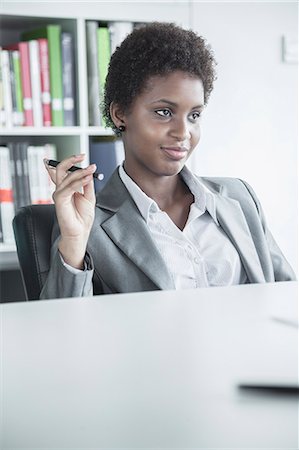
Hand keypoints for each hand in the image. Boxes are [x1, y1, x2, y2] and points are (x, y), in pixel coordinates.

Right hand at [44, 154, 95, 268]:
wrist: (80, 232)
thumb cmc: (82, 217)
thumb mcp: (89, 197)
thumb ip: (87, 184)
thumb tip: (88, 172)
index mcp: (66, 188)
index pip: (63, 171)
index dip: (70, 161)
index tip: (82, 156)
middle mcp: (60, 190)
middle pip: (61, 169)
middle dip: (71, 160)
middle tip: (83, 156)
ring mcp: (59, 194)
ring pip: (67, 176)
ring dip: (81, 172)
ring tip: (92, 169)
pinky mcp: (60, 200)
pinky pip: (69, 187)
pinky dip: (79, 181)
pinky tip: (88, 178)